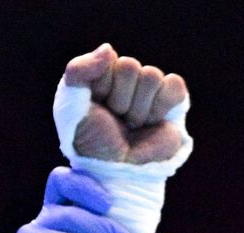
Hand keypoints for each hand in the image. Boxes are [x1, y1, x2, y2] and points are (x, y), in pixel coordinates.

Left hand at [63, 44, 187, 164]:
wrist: (117, 173)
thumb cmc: (90, 143)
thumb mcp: (70, 108)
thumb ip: (77, 72)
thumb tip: (109, 48)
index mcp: (100, 75)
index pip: (107, 60)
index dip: (102, 87)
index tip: (95, 108)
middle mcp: (125, 79)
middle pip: (130, 66)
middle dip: (121, 100)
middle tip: (116, 120)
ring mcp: (149, 89)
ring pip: (151, 76)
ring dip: (138, 109)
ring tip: (131, 125)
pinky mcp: (172, 100)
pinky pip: (173, 84)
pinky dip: (161, 107)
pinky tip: (151, 123)